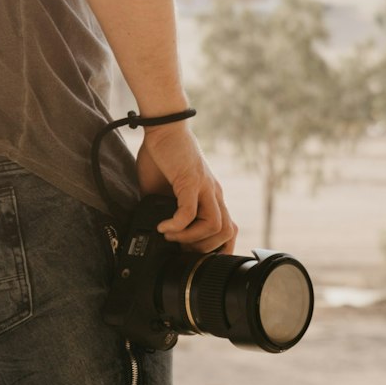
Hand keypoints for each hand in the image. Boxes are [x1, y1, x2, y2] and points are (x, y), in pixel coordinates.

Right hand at [134, 121, 238, 253]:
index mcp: (211, 197)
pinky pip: (190, 212)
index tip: (193, 258)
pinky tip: (162, 226)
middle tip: (180, 249)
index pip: (228, 230)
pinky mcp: (191, 180)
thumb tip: (157, 232)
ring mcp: (205, 187)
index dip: (215, 249)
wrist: (163, 126)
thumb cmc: (164, 155)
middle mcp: (213, 193)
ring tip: (169, 236)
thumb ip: (168, 209)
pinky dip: (176, 225)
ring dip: (190, 239)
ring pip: (215, 226)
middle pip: (227, 232)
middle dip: (203, 249)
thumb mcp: (167, 190)